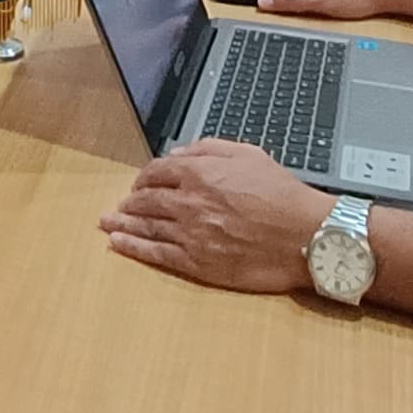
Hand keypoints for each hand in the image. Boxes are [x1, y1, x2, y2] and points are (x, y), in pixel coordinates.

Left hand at [102, 140, 336, 291]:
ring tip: (107, 223)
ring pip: (146, 226)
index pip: (156, 172)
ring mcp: (189, 234)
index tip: (141, 183)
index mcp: (198, 173)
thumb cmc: (283, 195)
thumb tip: (178, 153)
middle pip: (146, 200)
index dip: (144, 177)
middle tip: (120, 205)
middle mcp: (188, 202)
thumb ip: (208, 149)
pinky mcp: (196, 262)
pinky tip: (119, 244)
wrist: (305, 235)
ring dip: (123, 223)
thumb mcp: (248, 155)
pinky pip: (156, 254)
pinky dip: (133, 248)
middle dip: (130, 202)